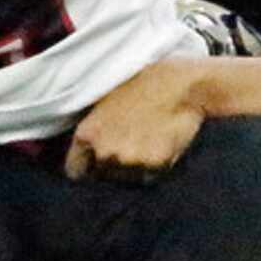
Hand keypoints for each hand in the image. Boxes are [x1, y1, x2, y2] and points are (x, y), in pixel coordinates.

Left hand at [66, 57, 208, 182]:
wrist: (185, 85)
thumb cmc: (148, 83)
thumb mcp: (109, 98)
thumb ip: (96, 125)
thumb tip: (91, 144)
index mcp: (88, 133)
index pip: (75, 169)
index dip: (87, 165)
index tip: (96, 162)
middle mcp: (104, 151)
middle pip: (102, 175)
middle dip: (112, 165)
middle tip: (130, 145)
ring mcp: (129, 161)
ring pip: (127, 178)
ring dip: (134, 167)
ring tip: (149, 143)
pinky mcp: (154, 166)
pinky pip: (150, 176)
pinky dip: (155, 167)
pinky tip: (163, 146)